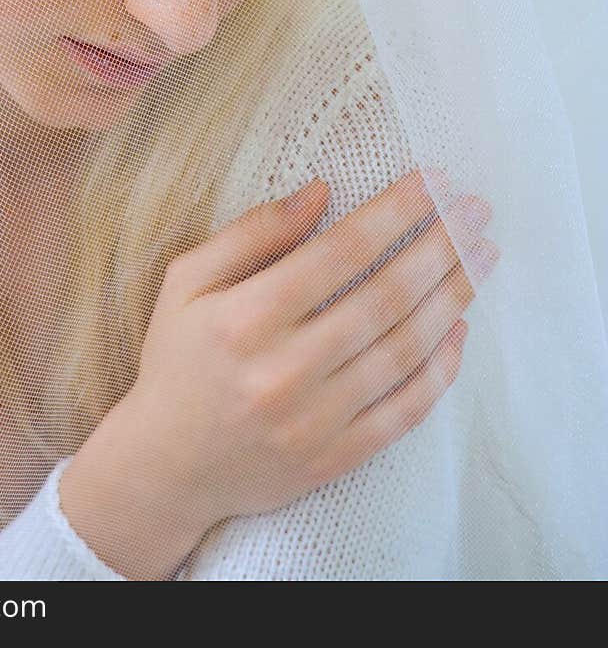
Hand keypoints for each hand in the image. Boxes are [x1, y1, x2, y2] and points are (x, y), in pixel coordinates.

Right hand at [61, 165, 498, 577]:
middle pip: (384, 298)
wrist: (166, 465)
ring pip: (403, 352)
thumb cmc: (178, 358)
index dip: (394, 213)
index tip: (434, 182)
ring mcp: (313, 421)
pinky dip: (440, 370)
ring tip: (481, 259)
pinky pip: (404, 412)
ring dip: (451, 299)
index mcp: (244, 318)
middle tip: (476, 212)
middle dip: (439, 248)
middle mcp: (283, 370)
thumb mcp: (187, 281)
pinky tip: (458, 329)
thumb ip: (252, 233)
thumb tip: (320, 192)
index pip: (340, 253)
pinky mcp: (334, 459)